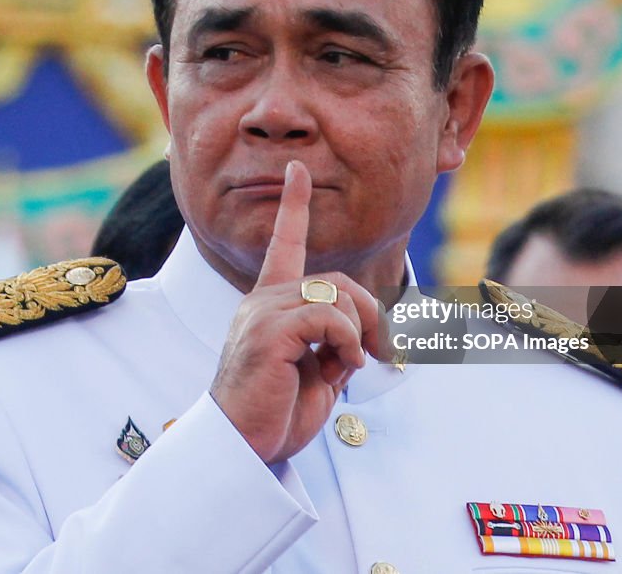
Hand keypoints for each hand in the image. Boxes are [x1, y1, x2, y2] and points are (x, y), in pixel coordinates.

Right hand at [210, 160, 382, 463]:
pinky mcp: (268, 332)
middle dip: (370, 312)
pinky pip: (328, 316)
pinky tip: (346, 367)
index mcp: (268, 305)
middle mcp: (261, 301)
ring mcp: (261, 314)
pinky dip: (349, 341)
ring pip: (336, 294)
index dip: (293, 206)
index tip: (297, 171)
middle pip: (337, 280)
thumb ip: (335, 345)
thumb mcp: (317, 375)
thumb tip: (360, 336)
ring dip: (360, 331)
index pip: (283, 245)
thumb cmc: (275, 415)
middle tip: (379, 352)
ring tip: (354, 364)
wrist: (242, 449)